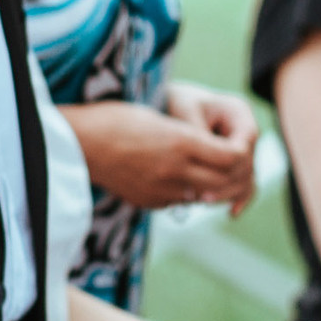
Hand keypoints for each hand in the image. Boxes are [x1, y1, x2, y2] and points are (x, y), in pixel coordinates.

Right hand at [64, 100, 252, 211]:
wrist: (78, 143)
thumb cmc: (117, 119)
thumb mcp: (161, 119)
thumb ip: (191, 138)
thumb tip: (218, 152)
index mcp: (181, 141)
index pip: (232, 156)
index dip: (241, 152)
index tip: (238, 145)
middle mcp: (175, 169)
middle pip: (223, 181)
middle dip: (234, 175)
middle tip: (235, 165)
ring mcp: (162, 189)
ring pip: (204, 195)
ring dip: (212, 187)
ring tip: (211, 173)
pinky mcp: (149, 202)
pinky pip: (179, 201)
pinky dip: (186, 192)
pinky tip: (179, 178)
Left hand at [164, 81, 261, 214]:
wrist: (169, 102)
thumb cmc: (174, 102)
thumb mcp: (183, 114)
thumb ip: (196, 139)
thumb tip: (201, 171)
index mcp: (238, 112)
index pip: (245, 143)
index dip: (231, 162)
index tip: (207, 175)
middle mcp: (244, 130)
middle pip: (248, 163)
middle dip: (229, 182)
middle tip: (204, 197)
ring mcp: (241, 147)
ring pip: (246, 176)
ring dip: (230, 192)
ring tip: (205, 202)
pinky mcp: (233, 162)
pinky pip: (242, 182)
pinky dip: (237, 197)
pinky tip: (231, 213)